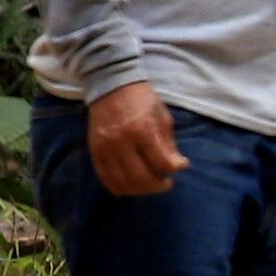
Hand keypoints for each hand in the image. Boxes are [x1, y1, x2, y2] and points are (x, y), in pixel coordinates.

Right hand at [84, 83, 185, 197]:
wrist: (111, 85)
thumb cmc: (141, 100)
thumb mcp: (163, 117)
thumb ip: (169, 144)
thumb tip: (177, 166)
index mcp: (143, 130)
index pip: (162, 164)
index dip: (175, 169)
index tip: (181, 166)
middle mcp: (122, 141)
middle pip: (142, 179)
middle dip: (158, 186)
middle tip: (166, 182)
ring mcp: (105, 148)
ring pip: (123, 183)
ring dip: (140, 190)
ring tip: (150, 184)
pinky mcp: (94, 150)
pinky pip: (105, 178)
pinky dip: (119, 187)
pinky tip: (131, 185)